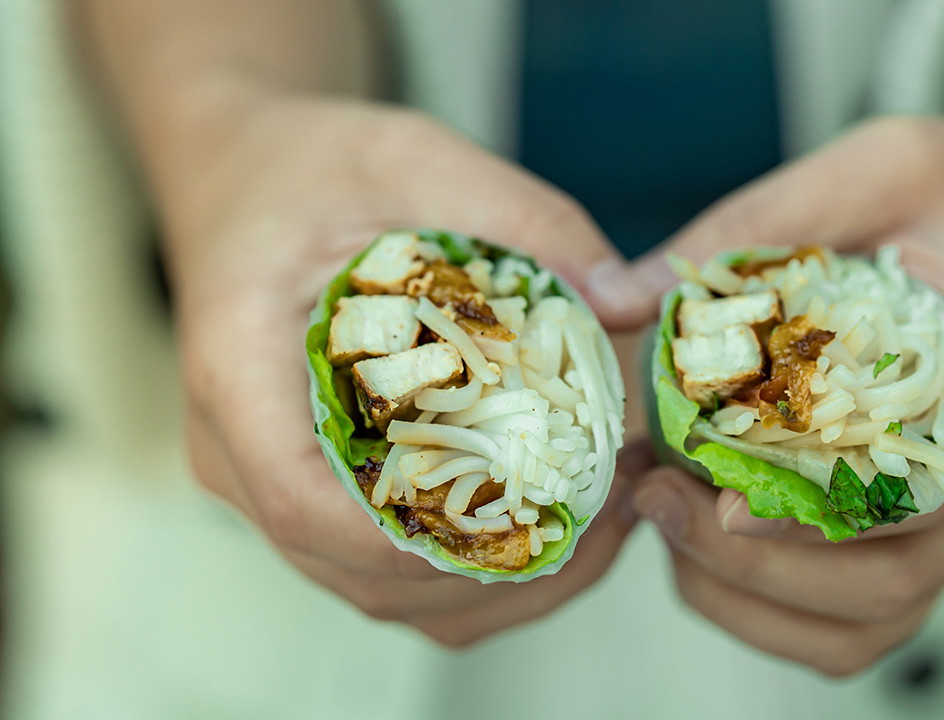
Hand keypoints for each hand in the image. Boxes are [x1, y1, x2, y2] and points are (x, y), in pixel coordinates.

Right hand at [171, 92, 654, 645]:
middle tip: (610, 517)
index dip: (417, 537)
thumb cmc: (314, 168)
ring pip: (382, 592)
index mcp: (237, 368)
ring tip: (602, 527)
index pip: (302, 499)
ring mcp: (270, 484)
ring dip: (498, 585)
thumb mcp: (416, 155)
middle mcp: (237, 450)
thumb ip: (523, 218)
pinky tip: (553, 529)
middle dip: (495, 569)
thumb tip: (623, 306)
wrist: (248, 180)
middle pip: (357, 569)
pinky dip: (476, 576)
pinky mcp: (311, 494)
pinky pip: (389, 575)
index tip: (537, 516)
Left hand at [627, 117, 943, 674]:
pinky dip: (783, 610)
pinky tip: (712, 549)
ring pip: (881, 617)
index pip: (940, 472)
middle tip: (654, 494)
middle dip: (755, 561)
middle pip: (895, 575)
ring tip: (669, 523)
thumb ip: (763, 216)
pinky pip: (876, 618)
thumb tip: (617, 296)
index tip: (722, 500)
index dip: (827, 507)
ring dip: (759, 597)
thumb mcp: (892, 160)